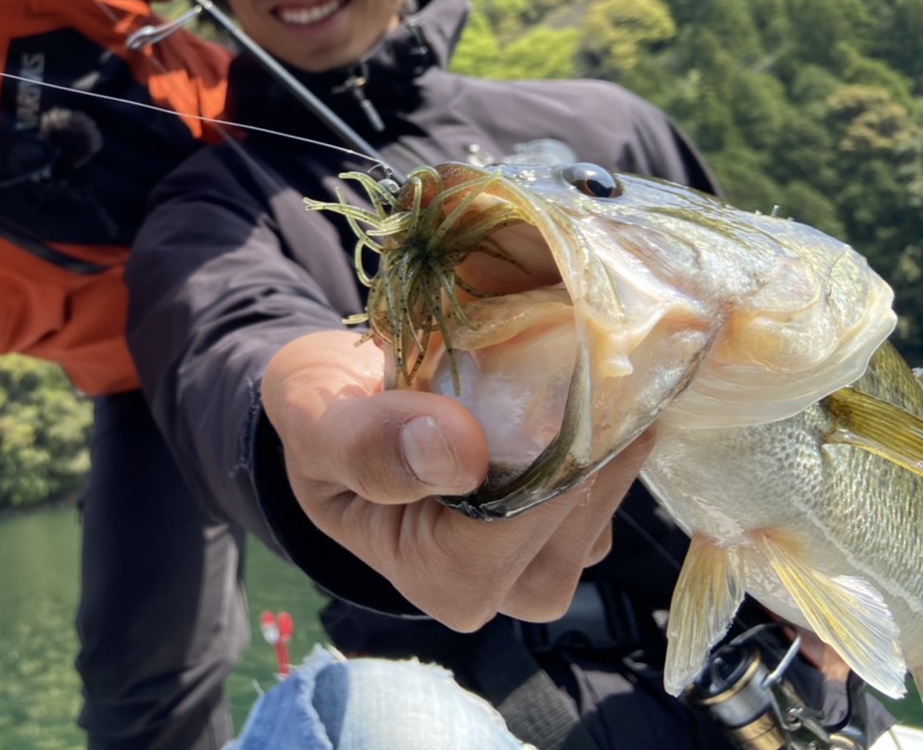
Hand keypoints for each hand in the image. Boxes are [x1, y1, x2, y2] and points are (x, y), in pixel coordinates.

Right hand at [261, 329, 651, 630]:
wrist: (338, 399)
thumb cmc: (320, 418)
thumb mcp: (315, 423)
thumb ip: (368, 444)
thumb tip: (459, 454)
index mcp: (437, 579)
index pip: (513, 530)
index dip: (540, 457)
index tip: (550, 369)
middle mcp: (501, 581)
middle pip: (574, 519)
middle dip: (580, 432)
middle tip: (573, 343)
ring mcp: (543, 548)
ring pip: (605, 494)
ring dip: (599, 418)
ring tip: (570, 347)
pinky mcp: (570, 509)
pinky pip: (610, 469)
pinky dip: (601, 414)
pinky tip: (572, 362)